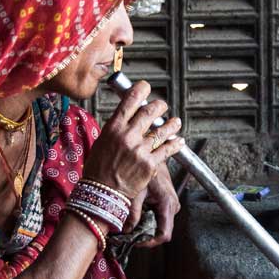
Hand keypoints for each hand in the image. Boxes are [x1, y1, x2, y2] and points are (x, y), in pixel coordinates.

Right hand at [82, 80, 184, 200]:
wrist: (101, 192)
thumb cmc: (98, 169)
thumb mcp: (102, 142)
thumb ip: (116, 129)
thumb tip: (128, 118)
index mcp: (113, 128)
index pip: (130, 101)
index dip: (140, 90)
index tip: (146, 86)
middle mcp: (127, 136)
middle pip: (149, 112)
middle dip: (159, 105)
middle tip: (162, 105)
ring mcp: (140, 150)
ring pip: (162, 130)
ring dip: (172, 123)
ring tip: (176, 121)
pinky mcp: (150, 164)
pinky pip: (167, 150)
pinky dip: (175, 143)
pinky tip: (179, 141)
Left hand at [123, 164, 179, 246]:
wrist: (155, 153)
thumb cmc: (146, 169)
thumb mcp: (137, 191)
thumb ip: (133, 212)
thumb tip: (126, 230)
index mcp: (167, 204)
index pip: (164, 234)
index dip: (150, 242)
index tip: (135, 242)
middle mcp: (173, 206)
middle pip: (161, 231)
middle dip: (144, 234)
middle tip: (127, 234)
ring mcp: (172, 204)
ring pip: (159, 224)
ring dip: (145, 226)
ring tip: (129, 223)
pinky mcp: (168, 202)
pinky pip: (159, 216)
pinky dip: (147, 218)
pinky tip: (136, 213)